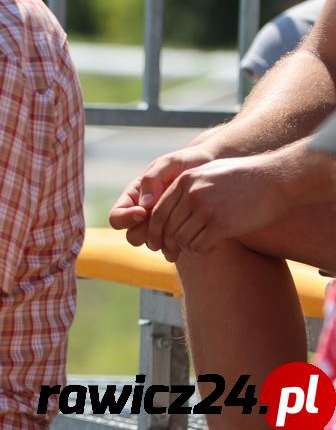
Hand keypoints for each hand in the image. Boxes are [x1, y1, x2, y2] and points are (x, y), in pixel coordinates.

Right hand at [109, 144, 217, 245]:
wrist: (212, 167)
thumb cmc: (187, 161)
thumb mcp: (168, 163)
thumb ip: (153, 179)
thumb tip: (144, 205)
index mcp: (134, 197)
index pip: (116, 217)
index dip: (126, 219)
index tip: (144, 212)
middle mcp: (143, 214)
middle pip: (132, 236)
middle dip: (146, 233)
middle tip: (164, 224)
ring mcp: (160, 225)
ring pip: (151, 244)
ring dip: (163, 242)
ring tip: (179, 231)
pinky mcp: (177, 232)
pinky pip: (171, 247)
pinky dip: (177, 246)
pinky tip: (190, 237)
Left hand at [147, 144, 333, 260]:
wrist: (275, 178)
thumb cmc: (244, 178)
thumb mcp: (209, 173)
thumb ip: (188, 187)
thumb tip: (173, 207)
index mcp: (184, 180)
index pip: (157, 210)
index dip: (155, 230)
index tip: (158, 243)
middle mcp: (190, 194)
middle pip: (166, 227)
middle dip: (166, 244)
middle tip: (169, 256)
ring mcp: (205, 209)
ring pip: (181, 239)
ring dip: (186, 248)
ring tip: (196, 247)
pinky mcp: (221, 224)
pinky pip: (198, 246)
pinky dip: (200, 251)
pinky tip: (210, 248)